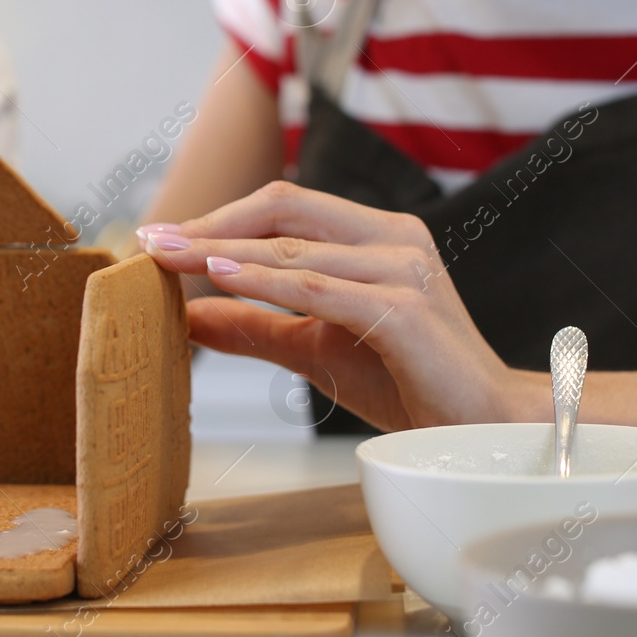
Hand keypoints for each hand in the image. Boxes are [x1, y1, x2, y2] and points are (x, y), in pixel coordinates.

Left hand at [137, 182, 519, 430]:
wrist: (485, 428)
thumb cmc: (409, 382)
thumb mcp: (315, 348)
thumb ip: (255, 326)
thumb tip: (187, 315)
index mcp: (378, 235)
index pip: (285, 208)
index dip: (220, 217)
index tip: (162, 236)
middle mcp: (394, 238)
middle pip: (284, 211)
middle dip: (210, 224)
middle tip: (152, 240)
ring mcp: (403, 269)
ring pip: (294, 250)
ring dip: (222, 251)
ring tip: (168, 257)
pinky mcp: (404, 310)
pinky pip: (319, 289)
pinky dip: (264, 281)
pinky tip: (218, 277)